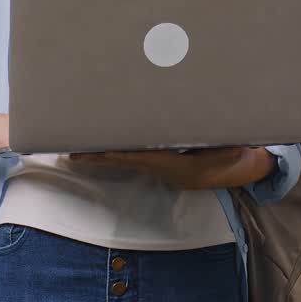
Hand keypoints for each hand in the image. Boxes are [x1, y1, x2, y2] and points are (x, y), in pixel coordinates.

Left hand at [69, 147, 272, 190]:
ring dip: (99, 154)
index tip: (102, 152)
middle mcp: (157, 165)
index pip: (140, 158)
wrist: (227, 171)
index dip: (120, 154)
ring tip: (75, 151)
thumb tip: (222, 130)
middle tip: (73, 153)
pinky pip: (126, 156)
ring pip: (121, 158)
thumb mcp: (227, 148)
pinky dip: (109, 152)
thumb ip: (222, 140)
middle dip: (98, 156)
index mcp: (171, 163)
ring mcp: (153, 164)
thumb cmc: (225, 155)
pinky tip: (95, 149)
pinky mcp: (153, 159)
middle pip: (122, 160)